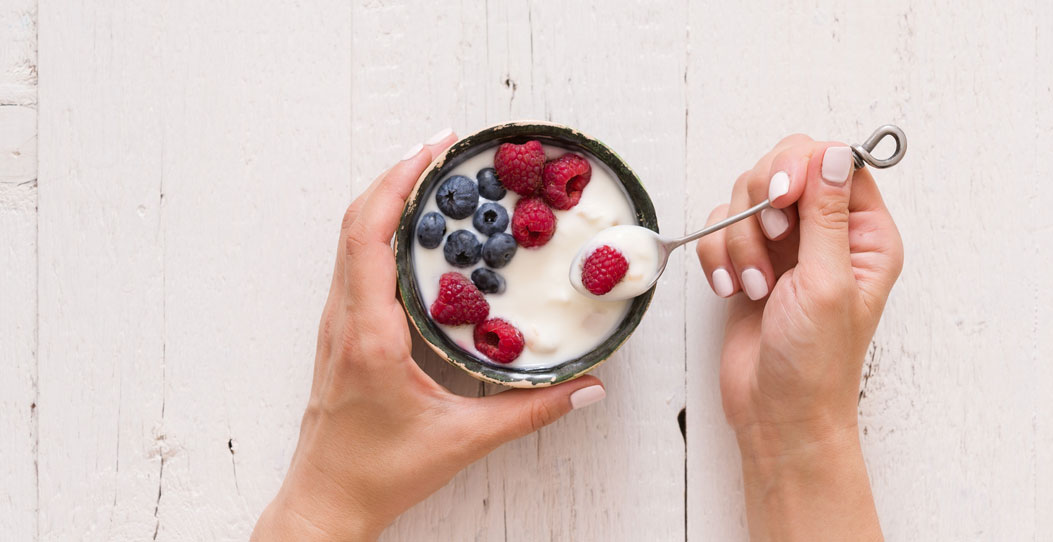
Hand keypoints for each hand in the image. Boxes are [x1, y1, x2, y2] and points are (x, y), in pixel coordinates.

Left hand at [252, 130, 606, 540]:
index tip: (435, 151)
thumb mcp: (464, 440)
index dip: (399, 184)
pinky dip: (380, 231)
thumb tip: (587, 388)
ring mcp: (338, 324)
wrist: (328, 500)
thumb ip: (532, 412)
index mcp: (371, 334)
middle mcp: (346, 319)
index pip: (371, 235)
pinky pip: (355, 264)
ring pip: (350, 240)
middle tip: (444, 149)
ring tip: (432, 179)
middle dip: (398, 176)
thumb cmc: (380, 472)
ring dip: (385, 199)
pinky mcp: (343, 334)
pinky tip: (416, 234)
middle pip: (356, 222)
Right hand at [695, 134, 902, 540]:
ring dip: (739, 238)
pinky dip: (718, 255)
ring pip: (747, 196)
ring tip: (754, 285)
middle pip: (786, 167)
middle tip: (772, 240)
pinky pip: (721, 228)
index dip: (802, 166)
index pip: (835, 162)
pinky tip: (731, 290)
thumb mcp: (827, 283)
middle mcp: (828, 233)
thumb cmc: (815, 363)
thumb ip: (827, 214)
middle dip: (762, 202)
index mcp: (865, 234)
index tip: (781, 195)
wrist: (777, 415)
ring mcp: (787, 246)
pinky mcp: (750, 261)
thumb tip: (832, 153)